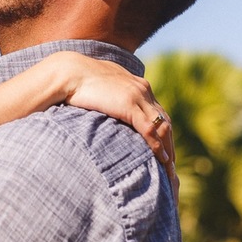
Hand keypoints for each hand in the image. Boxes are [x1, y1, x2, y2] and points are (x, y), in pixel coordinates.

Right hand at [54, 52, 178, 201]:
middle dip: (170, 145)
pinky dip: (156, 146)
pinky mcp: (129, 105)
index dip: (164, 133)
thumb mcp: (103, 87)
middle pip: (165, 121)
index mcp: (139, 86)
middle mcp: (143, 90)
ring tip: (169, 170)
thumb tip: (107, 105)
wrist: (69, 72)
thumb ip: (112, 96)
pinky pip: (149, 129)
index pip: (159, 113)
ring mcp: (138, 96)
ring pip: (162, 127)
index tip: (165, 151)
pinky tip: (161, 159)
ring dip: (168, 150)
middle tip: (171, 166)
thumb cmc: (79, 81)